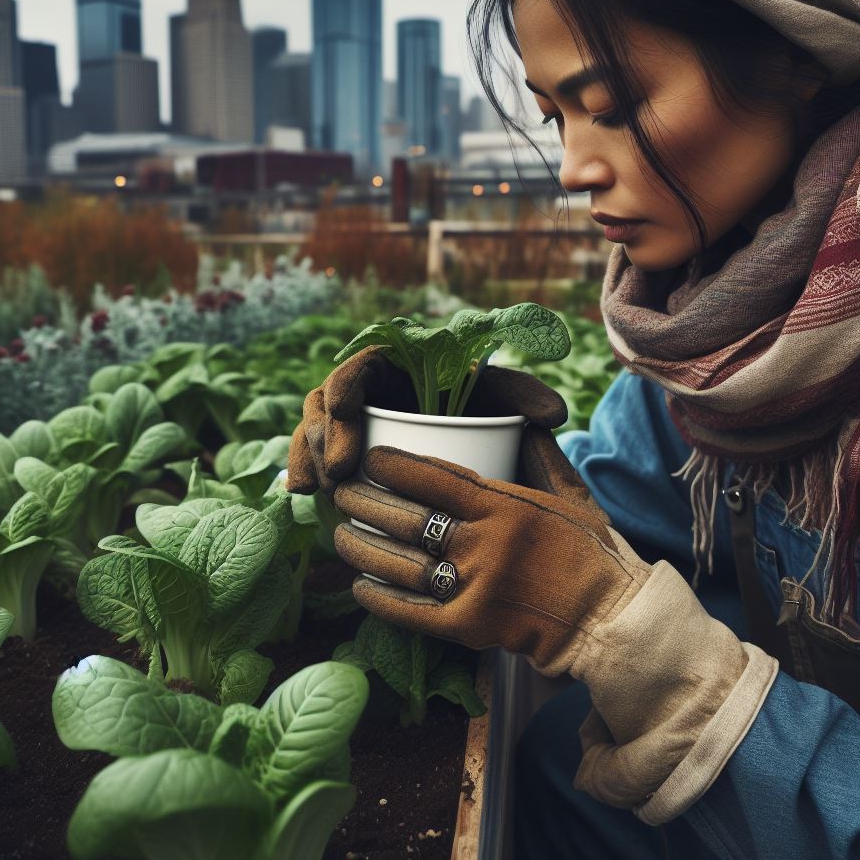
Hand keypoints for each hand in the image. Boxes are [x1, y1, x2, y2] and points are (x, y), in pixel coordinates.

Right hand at [285, 345, 570, 498]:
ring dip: (310, 455)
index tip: (347, 411)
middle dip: (326, 433)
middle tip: (342, 469)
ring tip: (320, 489)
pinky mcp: (342, 455)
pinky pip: (314, 457)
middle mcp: (367, 392)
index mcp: (396, 365)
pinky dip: (304, 471)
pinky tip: (303, 495)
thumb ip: (527, 396)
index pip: (360, 365)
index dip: (346, 384)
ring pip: (314, 429)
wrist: (478, 444)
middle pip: (327, 401)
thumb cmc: (487, 412)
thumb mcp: (506, 399)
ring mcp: (349, 425)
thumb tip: (555, 414)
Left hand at [331, 443, 650, 678]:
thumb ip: (540, 456)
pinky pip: (412, 612)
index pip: (434, 477)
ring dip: (361, 549)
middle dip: (364, 503)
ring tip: (341, 537)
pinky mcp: (471, 628)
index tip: (370, 459)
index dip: (393, 466)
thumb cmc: (591, 552)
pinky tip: (361, 586)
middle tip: (343, 494)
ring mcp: (476, 588)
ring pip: (400, 563)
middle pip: (407, 518)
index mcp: (505, 505)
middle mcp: (485, 544)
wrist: (609, 621)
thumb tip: (521, 419)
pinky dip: (381, 598)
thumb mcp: (570, 495)